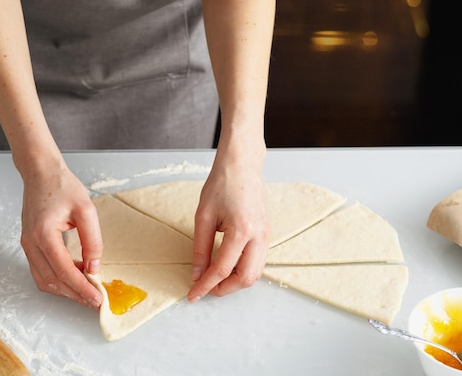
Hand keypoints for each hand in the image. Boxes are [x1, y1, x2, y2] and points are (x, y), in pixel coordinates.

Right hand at [19, 157, 102, 309]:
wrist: (41, 173)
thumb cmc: (62, 186)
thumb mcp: (86, 210)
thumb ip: (92, 241)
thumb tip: (95, 267)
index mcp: (44, 234)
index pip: (64, 271)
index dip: (81, 288)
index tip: (97, 298)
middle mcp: (30, 243)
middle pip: (52, 281)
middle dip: (75, 294)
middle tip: (94, 301)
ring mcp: (26, 245)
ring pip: (44, 280)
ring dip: (65, 290)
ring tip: (86, 293)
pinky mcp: (28, 244)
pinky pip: (40, 271)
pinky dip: (56, 280)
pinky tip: (74, 278)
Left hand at [187, 160, 269, 301]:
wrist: (242, 165)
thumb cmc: (222, 184)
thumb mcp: (203, 216)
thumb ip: (200, 248)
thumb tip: (197, 273)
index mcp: (242, 230)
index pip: (223, 269)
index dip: (206, 285)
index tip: (193, 295)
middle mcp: (259, 236)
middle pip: (245, 278)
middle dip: (224, 289)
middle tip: (205, 288)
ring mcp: (267, 236)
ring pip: (255, 273)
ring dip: (235, 282)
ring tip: (214, 279)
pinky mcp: (268, 234)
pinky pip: (258, 262)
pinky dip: (243, 270)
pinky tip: (227, 267)